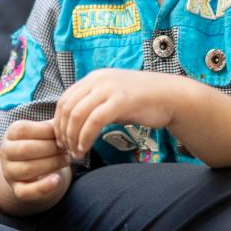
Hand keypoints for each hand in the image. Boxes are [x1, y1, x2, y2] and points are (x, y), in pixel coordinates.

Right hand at [0, 119, 72, 209]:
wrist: (33, 171)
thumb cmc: (42, 145)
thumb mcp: (44, 133)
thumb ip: (53, 125)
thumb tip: (68, 118)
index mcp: (10, 134)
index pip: (24, 130)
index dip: (46, 131)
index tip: (64, 132)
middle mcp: (5, 153)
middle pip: (26, 149)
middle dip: (51, 148)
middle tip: (68, 149)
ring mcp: (9, 173)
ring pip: (27, 169)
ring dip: (52, 164)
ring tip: (67, 159)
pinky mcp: (17, 190)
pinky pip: (27, 191)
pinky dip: (43, 187)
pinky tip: (57, 180)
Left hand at [52, 69, 184, 159]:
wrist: (171, 96)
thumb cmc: (143, 101)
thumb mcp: (113, 97)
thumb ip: (95, 105)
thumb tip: (75, 123)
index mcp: (94, 78)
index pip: (64, 99)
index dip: (58, 122)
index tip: (62, 140)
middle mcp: (99, 80)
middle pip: (68, 108)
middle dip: (63, 132)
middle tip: (67, 150)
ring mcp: (110, 89)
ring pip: (78, 115)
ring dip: (72, 137)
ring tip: (77, 152)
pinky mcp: (120, 101)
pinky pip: (94, 121)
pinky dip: (85, 137)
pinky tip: (86, 148)